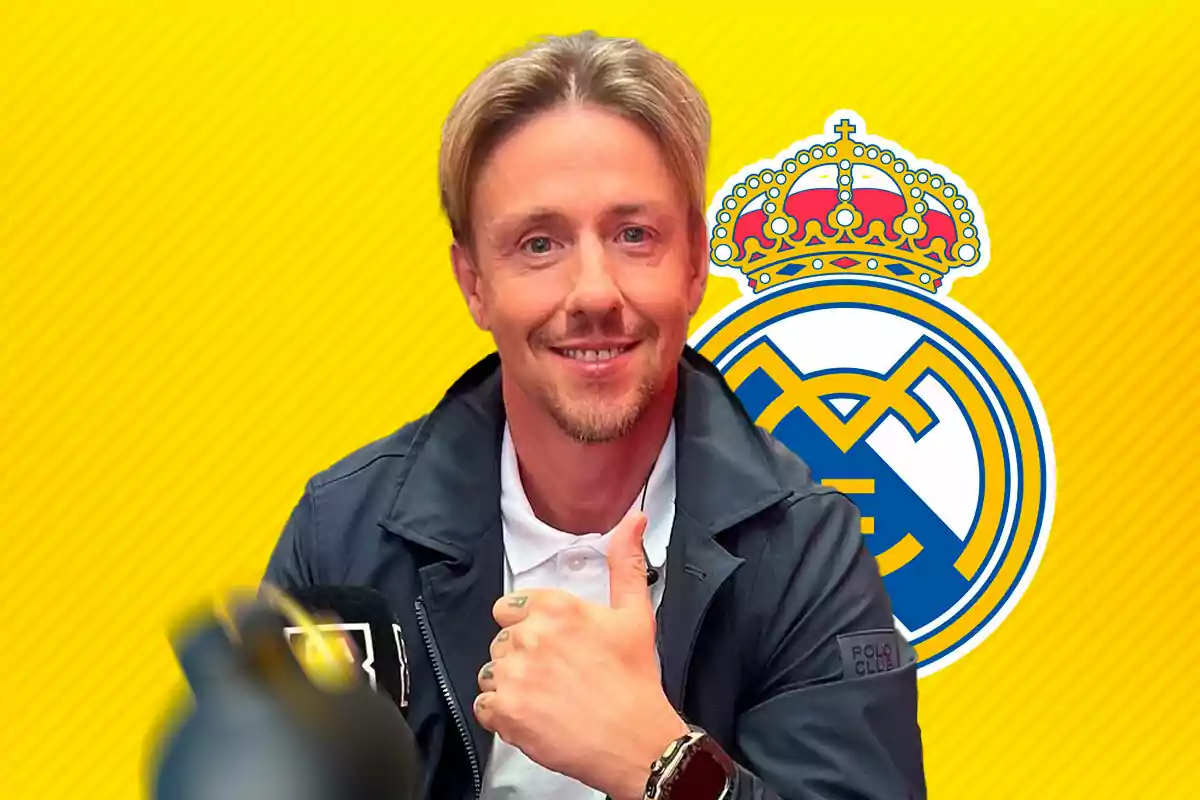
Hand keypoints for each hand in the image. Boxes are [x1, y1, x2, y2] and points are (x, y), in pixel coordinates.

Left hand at [473, 510, 689, 799]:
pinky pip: (484, 707)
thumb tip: (633, 519)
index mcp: (555, 607)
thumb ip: (625, 562)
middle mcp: (529, 636)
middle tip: (556, 675)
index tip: (551, 643)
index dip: (527, 626)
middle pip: (501, 641)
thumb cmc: (635, 680)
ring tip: (546, 698)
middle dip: (522, 657)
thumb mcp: (636, 613)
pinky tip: (534, 717)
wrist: (637, 742)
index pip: (509, 608)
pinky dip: (503, 716)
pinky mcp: (505, 712)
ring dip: (511, 686)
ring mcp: (514, 675)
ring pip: (491, 673)